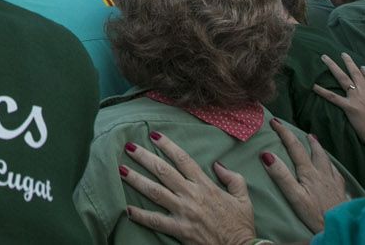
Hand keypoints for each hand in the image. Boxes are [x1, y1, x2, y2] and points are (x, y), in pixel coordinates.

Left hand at [120, 130, 256, 244]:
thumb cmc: (241, 226)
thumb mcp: (243, 198)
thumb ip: (233, 178)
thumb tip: (218, 164)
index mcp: (205, 185)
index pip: (183, 160)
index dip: (168, 145)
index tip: (154, 135)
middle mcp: (192, 195)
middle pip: (163, 171)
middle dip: (144, 157)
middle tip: (128, 147)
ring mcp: (184, 212)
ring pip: (155, 192)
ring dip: (136, 180)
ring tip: (121, 169)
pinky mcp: (180, 230)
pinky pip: (156, 221)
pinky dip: (140, 215)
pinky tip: (126, 208)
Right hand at [260, 118, 350, 233]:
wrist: (341, 227)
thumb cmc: (315, 215)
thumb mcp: (294, 196)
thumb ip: (281, 175)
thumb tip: (267, 154)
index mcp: (309, 173)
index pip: (295, 147)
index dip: (284, 133)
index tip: (275, 121)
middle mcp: (323, 173)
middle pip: (315, 151)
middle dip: (307, 140)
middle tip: (303, 132)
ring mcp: (334, 182)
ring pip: (327, 160)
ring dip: (320, 150)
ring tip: (316, 143)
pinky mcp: (341, 191)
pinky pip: (337, 173)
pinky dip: (331, 166)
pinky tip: (332, 169)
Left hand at [313, 53, 364, 151]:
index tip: (362, 66)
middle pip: (356, 74)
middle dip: (349, 63)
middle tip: (342, 54)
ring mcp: (358, 99)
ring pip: (343, 79)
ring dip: (333, 67)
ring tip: (324, 57)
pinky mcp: (350, 108)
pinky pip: (332, 97)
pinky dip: (321, 91)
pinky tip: (312, 85)